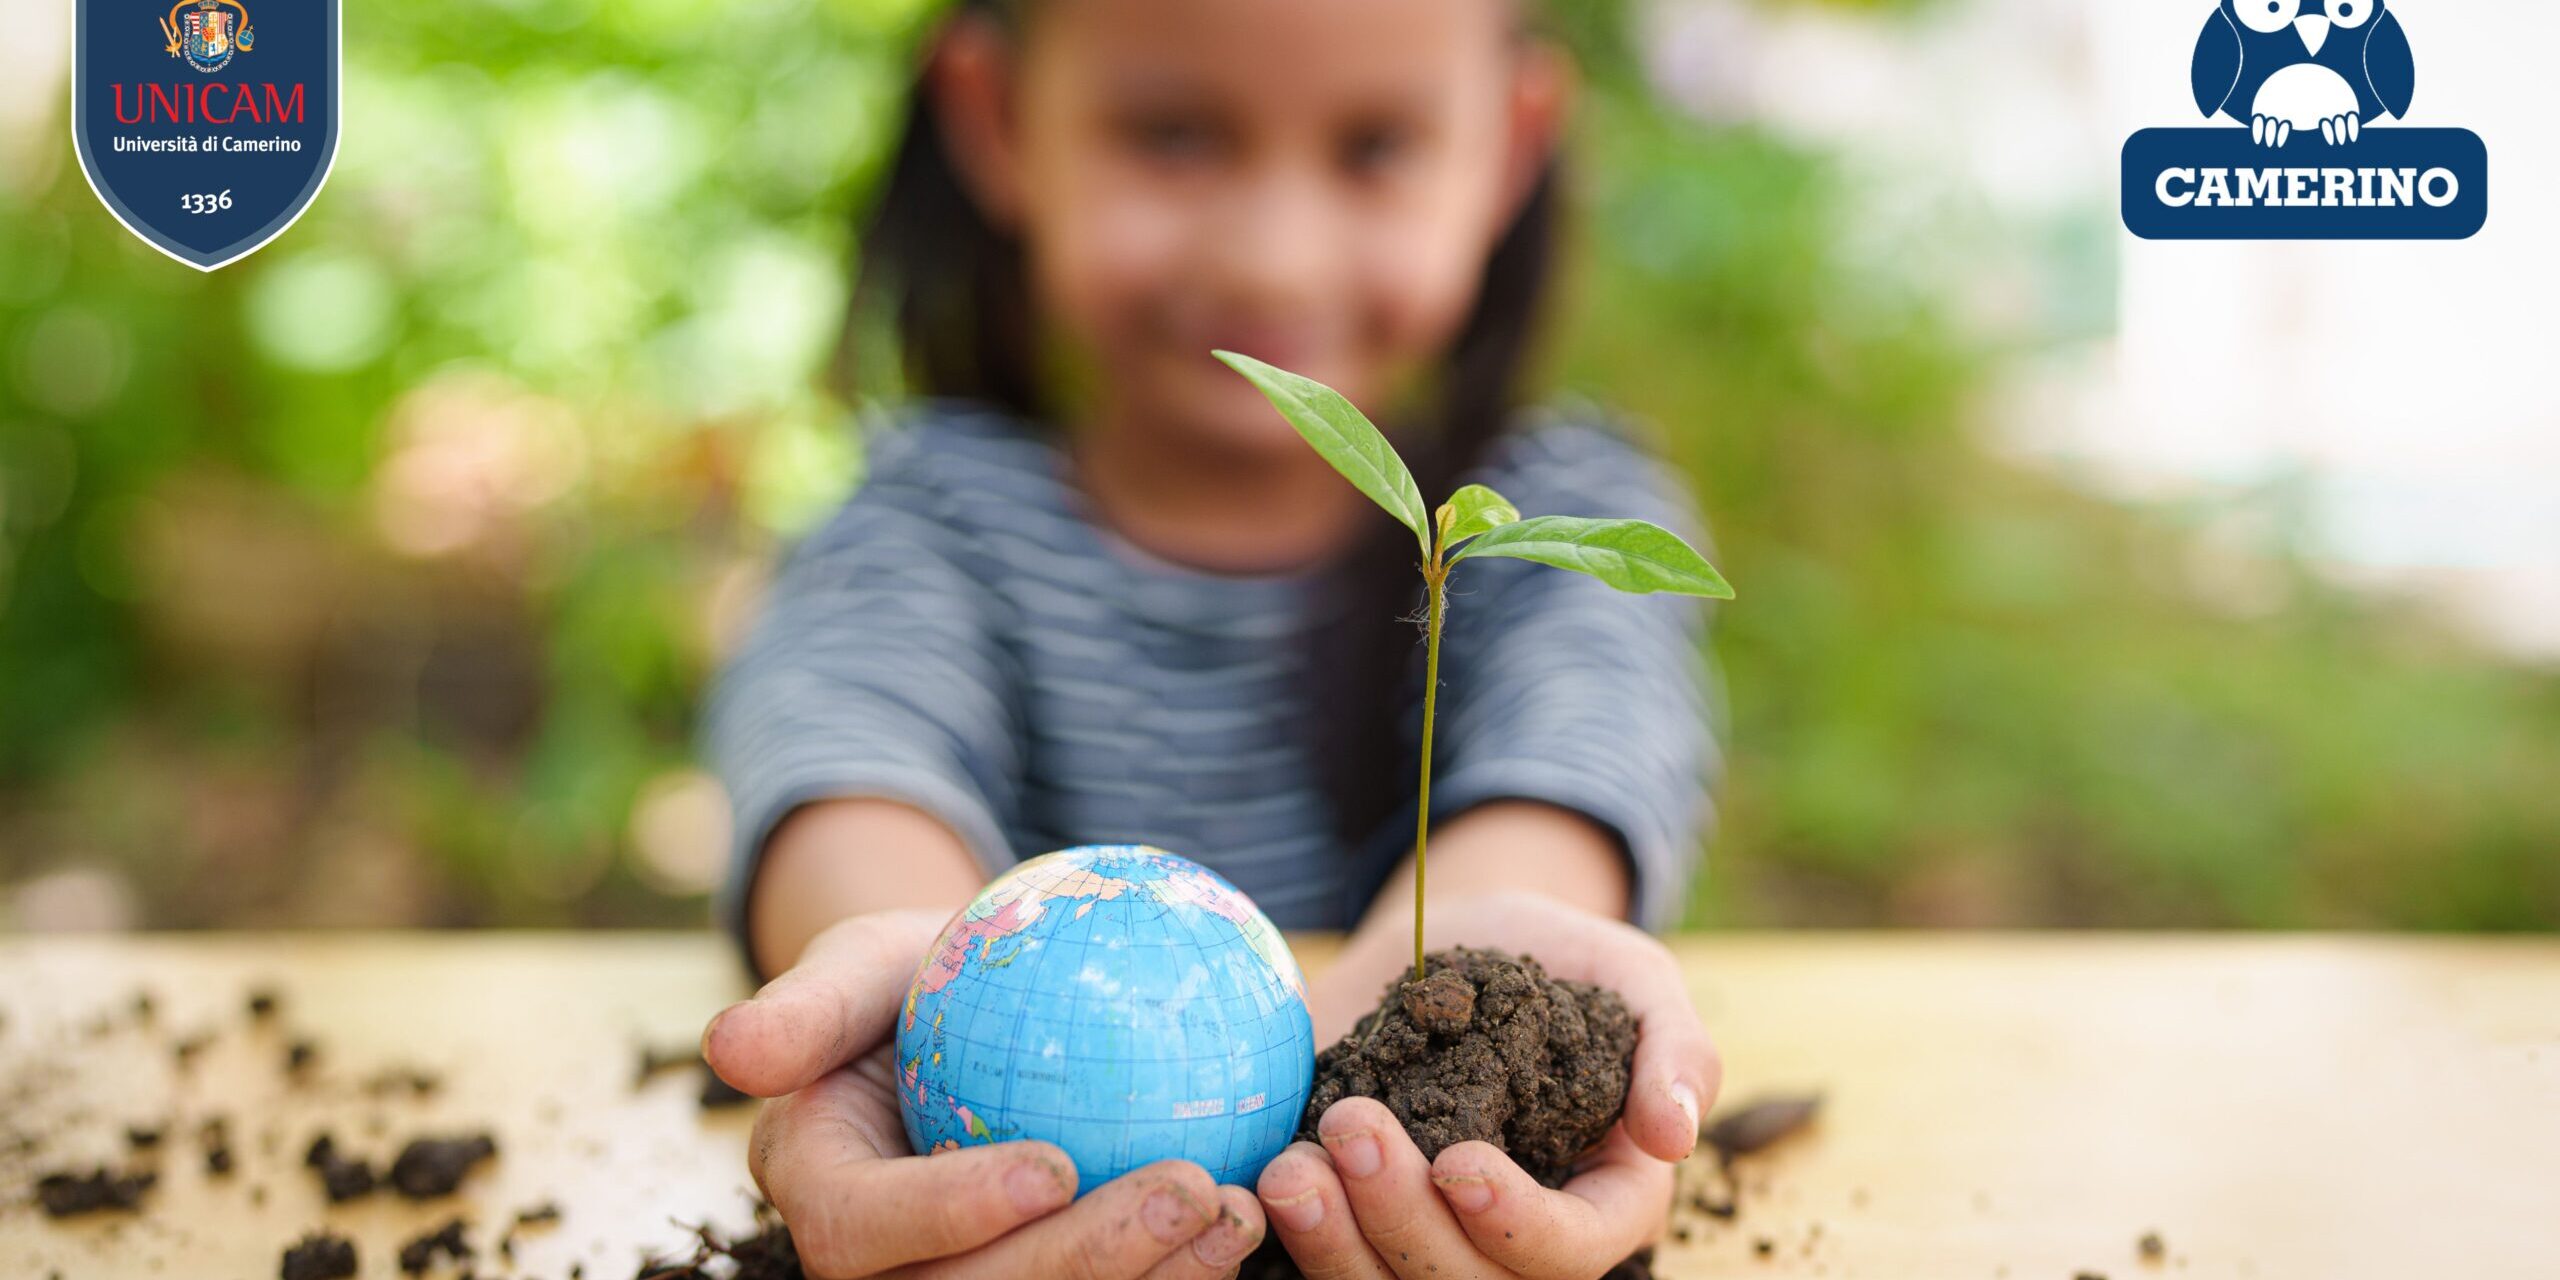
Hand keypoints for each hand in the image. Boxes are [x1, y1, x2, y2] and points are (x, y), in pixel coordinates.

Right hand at [702, 909, 1268, 1278]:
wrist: (989, 1015)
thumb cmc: (924, 970)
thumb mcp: (865, 957)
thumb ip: (811, 1003)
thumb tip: (729, 1049)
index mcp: (819, 1186)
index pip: (857, 1227)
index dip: (948, 1212)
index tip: (1052, 1163)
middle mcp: (881, 1263)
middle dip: (1082, 1262)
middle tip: (1189, 1189)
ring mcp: (965, 1279)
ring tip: (1238, 1210)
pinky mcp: (1045, 1276)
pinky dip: (1182, 1275)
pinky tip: (1254, 1219)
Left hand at [1258, 891, 1719, 1278]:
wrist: (1452, 938)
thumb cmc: (1558, 958)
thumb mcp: (1631, 976)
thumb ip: (1673, 1048)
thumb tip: (1674, 1135)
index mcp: (1599, 1200)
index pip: (1569, 1250)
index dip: (1514, 1223)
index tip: (1459, 1161)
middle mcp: (1510, 1238)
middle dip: (1403, 1220)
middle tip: (1352, 1125)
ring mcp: (1426, 1235)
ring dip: (1333, 1245)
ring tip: (1290, 1171)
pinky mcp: (1353, 1218)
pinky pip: (1320, 1261)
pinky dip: (1287, 1237)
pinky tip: (1261, 1180)